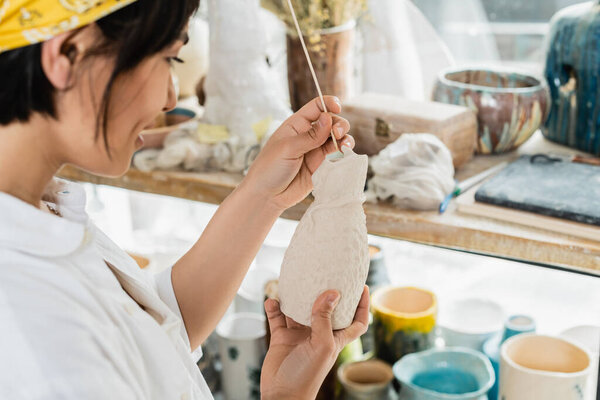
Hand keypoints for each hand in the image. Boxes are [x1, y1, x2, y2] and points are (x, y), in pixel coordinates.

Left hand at [243, 96, 354, 210]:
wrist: (267, 196)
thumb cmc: (269, 169)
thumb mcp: (288, 149)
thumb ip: (310, 136)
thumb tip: (328, 118)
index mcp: (296, 125)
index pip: (317, 106)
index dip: (329, 103)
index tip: (338, 108)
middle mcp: (308, 135)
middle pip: (331, 121)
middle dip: (339, 124)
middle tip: (337, 133)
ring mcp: (316, 150)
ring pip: (337, 138)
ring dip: (345, 138)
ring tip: (344, 145)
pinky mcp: (322, 166)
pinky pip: (337, 155)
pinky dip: (344, 152)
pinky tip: (345, 153)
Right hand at [260, 287, 369, 399]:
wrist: (281, 395)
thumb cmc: (307, 376)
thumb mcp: (322, 346)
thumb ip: (325, 319)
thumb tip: (332, 292)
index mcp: (335, 337)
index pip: (356, 321)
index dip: (363, 305)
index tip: (363, 286)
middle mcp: (319, 333)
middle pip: (326, 308)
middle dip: (326, 292)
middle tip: (325, 272)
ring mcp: (300, 334)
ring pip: (299, 309)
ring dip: (296, 296)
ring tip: (294, 281)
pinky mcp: (282, 337)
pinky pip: (278, 317)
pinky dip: (275, 307)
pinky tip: (273, 300)